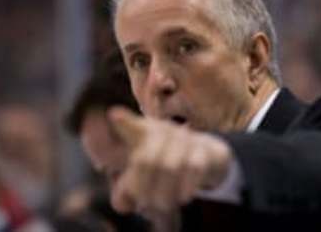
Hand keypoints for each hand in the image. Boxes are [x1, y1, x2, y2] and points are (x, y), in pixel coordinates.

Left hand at [107, 107, 231, 213]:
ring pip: (169, 167)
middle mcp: (163, 131)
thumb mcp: (143, 177)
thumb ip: (125, 194)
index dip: (123, 121)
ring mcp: (184, 138)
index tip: (113, 115)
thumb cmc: (166, 166)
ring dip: (164, 194)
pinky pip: (193, 169)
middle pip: (145, 160)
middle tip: (145, 204)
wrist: (207, 156)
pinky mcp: (204, 148)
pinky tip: (182, 197)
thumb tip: (123, 205)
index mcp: (142, 133)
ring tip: (163, 204)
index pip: (130, 125)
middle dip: (142, 189)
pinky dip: (185, 188)